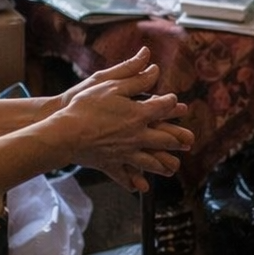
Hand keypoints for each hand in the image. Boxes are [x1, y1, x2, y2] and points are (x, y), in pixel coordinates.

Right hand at [54, 58, 192, 191]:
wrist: (65, 133)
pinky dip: (133, 182)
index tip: (178, 104)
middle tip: (189, 141)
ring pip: (150, 162)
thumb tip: (154, 66)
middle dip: (178, 139)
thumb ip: (134, 76)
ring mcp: (125, 153)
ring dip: (163, 164)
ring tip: (172, 168)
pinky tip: (139, 188)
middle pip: (164, 139)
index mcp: (138, 114)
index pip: (163, 108)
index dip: (172, 104)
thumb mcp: (110, 84)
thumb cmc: (85, 106)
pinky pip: (124, 176)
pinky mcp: (110, 164)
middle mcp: (136, 136)